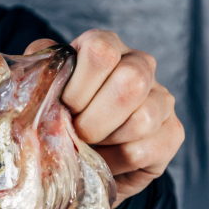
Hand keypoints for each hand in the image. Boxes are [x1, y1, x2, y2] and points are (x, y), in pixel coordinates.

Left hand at [25, 30, 184, 207]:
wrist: (77, 159)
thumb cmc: (57, 116)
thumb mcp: (40, 91)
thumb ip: (37, 71)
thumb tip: (37, 58)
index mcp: (105, 46)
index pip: (101, 50)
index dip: (78, 86)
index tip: (64, 106)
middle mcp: (140, 65)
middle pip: (130, 82)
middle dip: (92, 118)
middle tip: (74, 132)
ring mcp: (161, 99)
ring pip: (140, 119)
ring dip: (102, 141)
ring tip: (86, 145)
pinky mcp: (172, 133)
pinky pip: (143, 150)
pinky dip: (113, 162)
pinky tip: (102, 160)